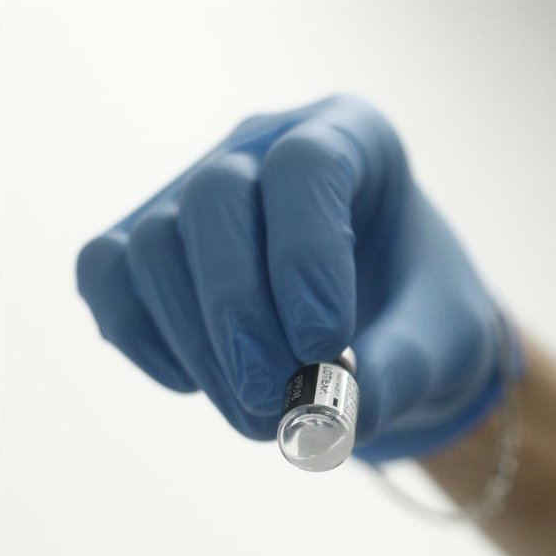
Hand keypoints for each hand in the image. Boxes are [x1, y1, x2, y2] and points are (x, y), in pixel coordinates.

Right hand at [77, 95, 515, 459]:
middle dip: (240, 310)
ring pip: (153, 242)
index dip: (306, 253)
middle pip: (214, 197)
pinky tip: (198, 385)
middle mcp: (265, 146)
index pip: (307, 164)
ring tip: (259, 416)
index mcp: (355, 138)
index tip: (325, 342)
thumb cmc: (426, 315)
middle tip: (274, 399)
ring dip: (198, 343)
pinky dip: (143, 337)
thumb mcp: (447, 342)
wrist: (394, 330)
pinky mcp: (145, 244)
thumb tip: (323, 417)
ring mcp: (195, 188)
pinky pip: (107, 277)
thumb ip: (401, 371)